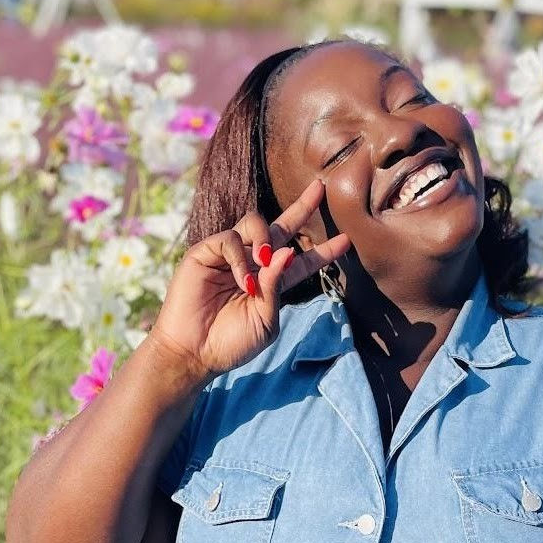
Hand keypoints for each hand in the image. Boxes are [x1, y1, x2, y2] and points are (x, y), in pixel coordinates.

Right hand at [149, 179, 349, 378]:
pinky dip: (240, 256)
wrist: (195, 354)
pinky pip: (229, 238)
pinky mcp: (205, 253)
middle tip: (320, 188)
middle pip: (282, 227)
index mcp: (272, 281)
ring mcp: (229, 256)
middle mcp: (253, 263)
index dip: (323, 251)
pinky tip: (242, 280)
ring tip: (263, 262)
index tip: (347, 240)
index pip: (302, 260)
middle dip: (302, 207)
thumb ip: (277, 287)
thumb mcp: (266, 319)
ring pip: (255, 222)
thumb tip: (288, 251)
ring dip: (265, 238)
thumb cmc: (232, 343)